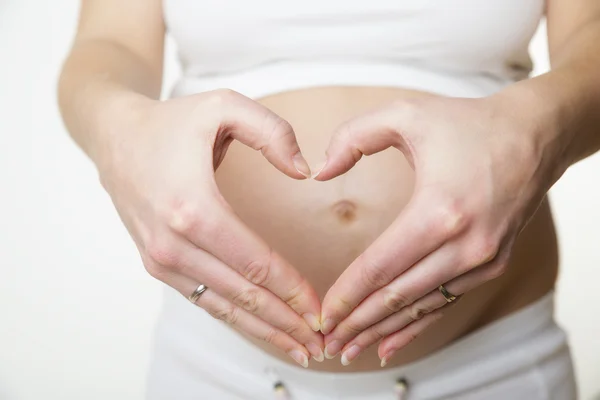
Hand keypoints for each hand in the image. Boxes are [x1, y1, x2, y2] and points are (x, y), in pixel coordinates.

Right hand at [97, 89, 323, 365]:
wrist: (114, 137)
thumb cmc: (172, 122)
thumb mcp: (224, 105)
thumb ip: (272, 132)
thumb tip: (304, 172)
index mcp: (192, 208)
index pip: (256, 263)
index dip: (293, 291)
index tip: (322, 311)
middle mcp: (173, 243)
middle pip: (243, 295)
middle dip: (286, 323)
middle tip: (322, 344)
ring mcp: (161, 259)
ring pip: (223, 306)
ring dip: (264, 331)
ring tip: (299, 351)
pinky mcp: (157, 264)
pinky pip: (203, 299)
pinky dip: (235, 318)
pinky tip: (261, 329)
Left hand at [314, 94, 553, 364]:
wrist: (534, 135)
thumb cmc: (468, 124)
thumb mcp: (405, 114)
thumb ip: (352, 138)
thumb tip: (320, 173)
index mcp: (439, 211)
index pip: (380, 266)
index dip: (347, 294)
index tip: (322, 313)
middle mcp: (465, 245)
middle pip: (397, 296)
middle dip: (357, 322)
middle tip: (325, 342)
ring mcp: (482, 259)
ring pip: (420, 307)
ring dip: (381, 331)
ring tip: (348, 350)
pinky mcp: (491, 264)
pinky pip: (444, 302)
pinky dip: (415, 326)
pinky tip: (390, 344)